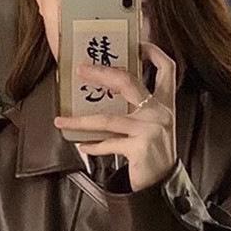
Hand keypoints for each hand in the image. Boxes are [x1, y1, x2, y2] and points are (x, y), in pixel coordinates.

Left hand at [53, 41, 176, 192]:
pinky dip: (93, 146)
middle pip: (127, 81)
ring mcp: (150, 129)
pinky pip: (108, 143)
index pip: (167, 68)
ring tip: (62, 120)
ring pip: (108, 118)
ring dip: (80, 120)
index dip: (153, 52)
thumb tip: (105, 94)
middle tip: (80, 70)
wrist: (163, 186)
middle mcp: (160, 112)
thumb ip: (139, 110)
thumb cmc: (153, 155)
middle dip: (101, 72)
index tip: (136, 43)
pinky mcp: (139, 147)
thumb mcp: (153, 127)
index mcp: (166, 104)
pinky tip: (81, 146)